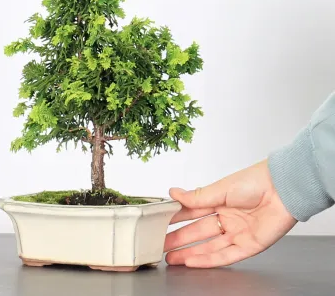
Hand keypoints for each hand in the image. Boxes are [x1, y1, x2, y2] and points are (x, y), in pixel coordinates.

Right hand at [164, 159, 296, 267]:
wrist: (284, 189)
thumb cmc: (254, 181)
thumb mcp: (221, 188)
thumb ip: (197, 197)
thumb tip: (173, 192)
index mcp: (218, 200)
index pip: (192, 212)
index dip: (176, 218)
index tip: (159, 223)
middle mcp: (226, 217)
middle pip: (198, 231)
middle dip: (179, 239)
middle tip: (160, 246)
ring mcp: (237, 232)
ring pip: (208, 246)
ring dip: (189, 252)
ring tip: (171, 259)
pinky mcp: (249, 246)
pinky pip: (225, 256)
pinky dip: (207, 259)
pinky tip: (191, 261)